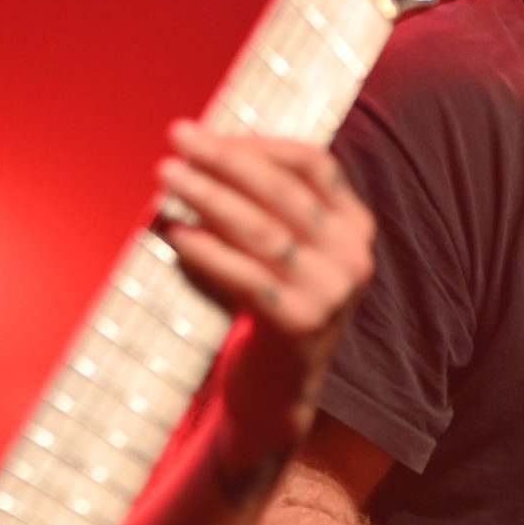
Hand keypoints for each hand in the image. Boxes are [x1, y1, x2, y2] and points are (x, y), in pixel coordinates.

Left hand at [155, 121, 376, 469]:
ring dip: (208, 196)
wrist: (276, 392)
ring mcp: (331, 294)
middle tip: (179, 137)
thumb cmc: (268, 305)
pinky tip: (175, 234)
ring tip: (167, 176)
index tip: (212, 132)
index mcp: (356, 228)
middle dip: (225, 159)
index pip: (315, 164)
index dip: (261, 143)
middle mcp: (352, 258)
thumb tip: (210, 143)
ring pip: (262, 230)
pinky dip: (207, 252)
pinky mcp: (300, 325)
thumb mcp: (289, 252)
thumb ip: (271, 205)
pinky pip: (246, 277)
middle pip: (284, 191)